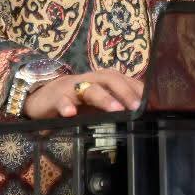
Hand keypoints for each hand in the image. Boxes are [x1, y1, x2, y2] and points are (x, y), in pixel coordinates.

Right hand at [23, 70, 143, 118]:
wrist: (44, 97)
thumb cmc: (78, 100)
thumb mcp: (99, 103)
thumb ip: (117, 105)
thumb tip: (142, 115)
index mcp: (104, 80)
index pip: (125, 80)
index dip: (138, 90)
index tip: (151, 104)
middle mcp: (91, 80)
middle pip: (110, 79)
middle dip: (125, 92)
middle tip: (136, 107)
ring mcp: (73, 87)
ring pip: (90, 88)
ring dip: (103, 98)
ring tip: (115, 109)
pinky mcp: (56, 97)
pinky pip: (61, 100)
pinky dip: (66, 106)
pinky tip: (70, 114)